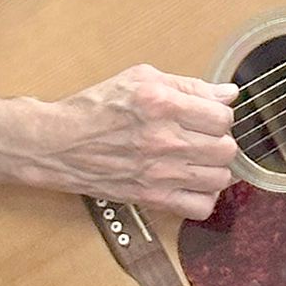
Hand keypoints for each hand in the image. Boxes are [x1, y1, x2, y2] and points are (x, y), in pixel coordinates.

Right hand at [36, 64, 237, 219]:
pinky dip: (204, 197)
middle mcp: (163, 139)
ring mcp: (158, 172)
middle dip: (220, 140)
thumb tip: (229, 94)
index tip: (208, 116)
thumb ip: (189, 85)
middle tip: (204, 137)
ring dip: (216, 168)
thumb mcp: (141, 78)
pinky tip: (193, 183)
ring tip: (201, 160)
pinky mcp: (150, 197)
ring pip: (219, 178)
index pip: (222, 116)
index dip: (220, 115)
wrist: (57, 143)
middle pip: (226, 148)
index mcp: (162, 104)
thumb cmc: (97, 107)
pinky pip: (200, 207)